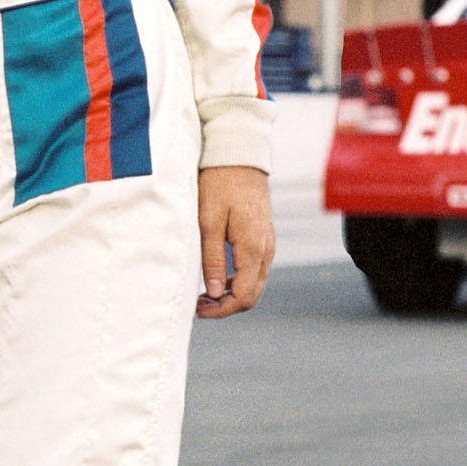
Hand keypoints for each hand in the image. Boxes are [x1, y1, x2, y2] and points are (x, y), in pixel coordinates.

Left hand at [196, 165, 273, 317]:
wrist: (239, 155)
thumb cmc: (220, 183)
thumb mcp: (208, 221)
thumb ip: (211, 259)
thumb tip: (214, 292)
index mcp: (253, 248)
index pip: (243, 296)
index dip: (221, 310)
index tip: (199, 310)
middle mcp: (266, 249)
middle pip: (251, 294)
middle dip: (226, 306)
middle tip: (199, 304)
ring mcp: (267, 243)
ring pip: (254, 283)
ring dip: (231, 293)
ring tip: (204, 292)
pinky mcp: (263, 236)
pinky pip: (254, 268)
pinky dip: (238, 279)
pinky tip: (217, 275)